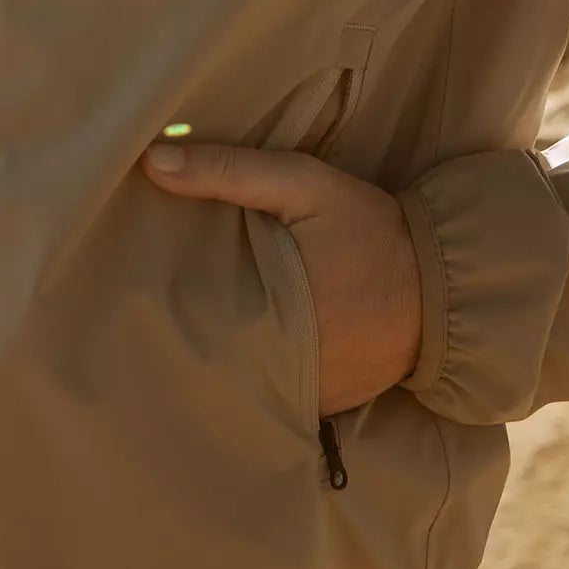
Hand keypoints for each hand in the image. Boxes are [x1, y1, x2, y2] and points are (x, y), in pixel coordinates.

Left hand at [141, 135, 422, 415]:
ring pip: (233, 384)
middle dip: (174, 336)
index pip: (188, 322)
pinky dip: (248, 377)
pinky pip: (268, 397)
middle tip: (136, 311)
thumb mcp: (304, 184)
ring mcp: (302, 397)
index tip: (125, 286)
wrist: (443, 286)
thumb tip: (152, 161)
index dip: (152, 309)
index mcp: (271, 315)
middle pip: (204, 358)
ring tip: (169, 333)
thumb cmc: (368, 228)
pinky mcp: (319, 407)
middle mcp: (283, 371)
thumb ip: (230, 170)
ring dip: (210, 360)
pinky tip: (226, 352)